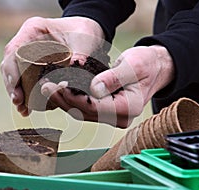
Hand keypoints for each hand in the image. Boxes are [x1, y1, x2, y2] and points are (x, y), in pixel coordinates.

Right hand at [0, 16, 104, 115]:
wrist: (88, 31)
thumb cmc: (84, 33)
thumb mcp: (84, 42)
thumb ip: (79, 59)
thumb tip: (69, 83)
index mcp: (34, 29)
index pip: (14, 50)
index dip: (12, 72)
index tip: (17, 92)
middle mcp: (27, 41)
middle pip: (11, 64)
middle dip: (13, 86)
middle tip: (19, 104)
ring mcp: (28, 53)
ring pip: (15, 73)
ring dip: (18, 92)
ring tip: (23, 110)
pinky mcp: (33, 64)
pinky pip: (25, 79)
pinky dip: (27, 93)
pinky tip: (28, 107)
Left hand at [41, 45, 173, 127]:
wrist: (153, 67)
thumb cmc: (146, 64)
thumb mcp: (134, 66)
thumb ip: (114, 78)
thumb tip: (94, 89)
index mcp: (127, 108)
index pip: (96, 107)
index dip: (75, 98)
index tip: (59, 86)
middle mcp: (118, 117)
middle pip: (85, 112)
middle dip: (63, 99)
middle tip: (45, 86)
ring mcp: (111, 116)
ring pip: (81, 112)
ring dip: (63, 100)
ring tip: (46, 87)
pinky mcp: (104, 110)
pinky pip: (83, 107)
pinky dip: (70, 99)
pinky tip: (57, 90)